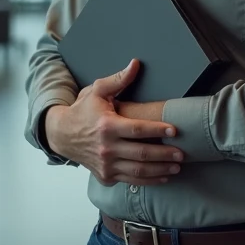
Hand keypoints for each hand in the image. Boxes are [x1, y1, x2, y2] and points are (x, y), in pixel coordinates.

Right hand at [44, 60, 183, 187]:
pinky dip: (148, 181)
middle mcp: (106, 148)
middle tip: (182, 154)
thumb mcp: (97, 91)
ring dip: (160, 170)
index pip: (138, 129)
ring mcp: (106, 165)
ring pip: (138, 171)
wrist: (62, 134)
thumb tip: (136, 64)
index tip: (175, 130)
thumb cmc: (82, 110)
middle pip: (142, 153)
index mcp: (107, 126)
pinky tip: (162, 177)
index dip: (157, 130)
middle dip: (165, 155)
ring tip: (177, 167)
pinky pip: (131, 181)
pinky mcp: (105, 176)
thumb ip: (118, 79)